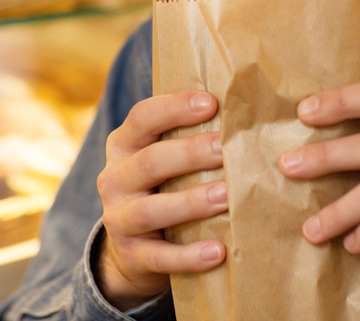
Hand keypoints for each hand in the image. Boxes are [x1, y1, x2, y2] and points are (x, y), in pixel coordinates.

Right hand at [95, 91, 226, 310]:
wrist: (134, 249)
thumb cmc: (164, 187)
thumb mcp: (164, 158)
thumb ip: (188, 136)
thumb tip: (245, 110)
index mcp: (123, 145)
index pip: (141, 118)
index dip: (174, 108)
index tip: (211, 103)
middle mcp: (114, 179)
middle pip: (150, 162)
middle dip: (190, 153)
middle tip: (226, 148)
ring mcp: (119, 218)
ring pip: (151, 210)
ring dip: (191, 202)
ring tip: (226, 196)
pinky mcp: (132, 255)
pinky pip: (160, 257)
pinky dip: (189, 255)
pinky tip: (218, 251)